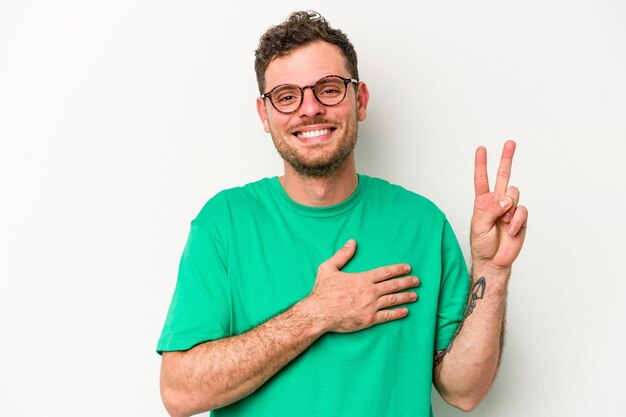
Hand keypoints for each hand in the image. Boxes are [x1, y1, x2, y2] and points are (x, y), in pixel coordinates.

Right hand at [302, 239, 418, 332]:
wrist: (318, 313)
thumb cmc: (322, 291)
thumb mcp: (328, 268)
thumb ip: (342, 255)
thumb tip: (351, 242)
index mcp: (362, 278)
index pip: (385, 272)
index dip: (398, 269)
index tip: (408, 268)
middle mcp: (369, 291)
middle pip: (393, 285)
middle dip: (407, 282)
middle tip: (416, 281)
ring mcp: (370, 306)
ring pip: (393, 300)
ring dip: (406, 297)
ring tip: (415, 295)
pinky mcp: (369, 319)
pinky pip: (387, 316)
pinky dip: (398, 313)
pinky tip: (405, 311)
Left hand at [471, 140, 527, 271]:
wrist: (494, 260)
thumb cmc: (482, 244)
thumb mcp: (479, 225)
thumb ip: (491, 209)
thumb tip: (506, 199)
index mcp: (483, 201)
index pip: (481, 179)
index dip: (481, 164)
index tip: (481, 149)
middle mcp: (497, 201)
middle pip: (503, 176)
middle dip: (506, 159)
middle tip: (510, 143)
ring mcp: (510, 209)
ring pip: (514, 194)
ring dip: (508, 209)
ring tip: (503, 223)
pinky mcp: (521, 218)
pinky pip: (521, 211)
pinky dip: (516, 221)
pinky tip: (510, 230)